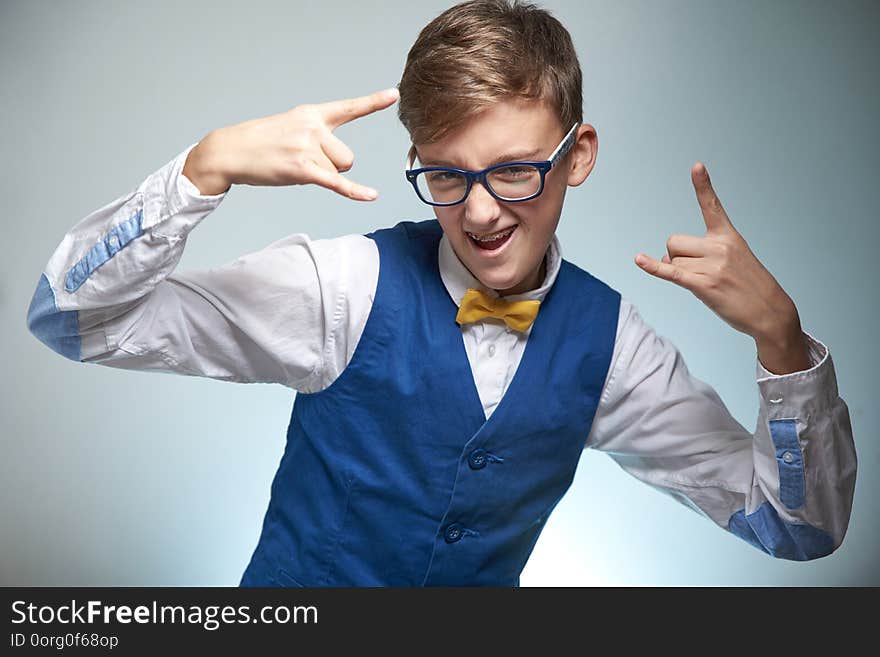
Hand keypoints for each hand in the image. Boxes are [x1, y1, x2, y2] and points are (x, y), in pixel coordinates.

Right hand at [183, 87, 399, 199]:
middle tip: (301, 162)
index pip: (348, 108)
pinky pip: (336, 183)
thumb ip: (316, 136)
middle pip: (347, 158)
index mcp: (312, 114)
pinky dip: (355, 192)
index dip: (373, 102)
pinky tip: (372, 196)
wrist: (229, 151)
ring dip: (320, 177)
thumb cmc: (260, 142)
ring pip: (337, 173)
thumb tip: (335, 163)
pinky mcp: (302, 169)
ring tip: (293, 167)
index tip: (394, 93)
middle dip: (331, 167)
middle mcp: (313, 128)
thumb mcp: (290, 127)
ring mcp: (308, 147)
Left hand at [634, 162, 801, 347]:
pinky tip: (638, 260)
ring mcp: (712, 266)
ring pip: (672, 262)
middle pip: (673, 242)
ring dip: (680, 274)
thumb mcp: (733, 259)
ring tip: (705, 284)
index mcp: (728, 235)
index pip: (711, 206)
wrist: (770, 312)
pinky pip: (671, 273)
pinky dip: (652, 268)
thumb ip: (701, 253)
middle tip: (698, 271)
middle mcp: (720, 247)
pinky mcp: (704, 285)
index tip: (696, 166)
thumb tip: (667, 259)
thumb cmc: (749, 286)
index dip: (703, 186)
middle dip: (676, 257)